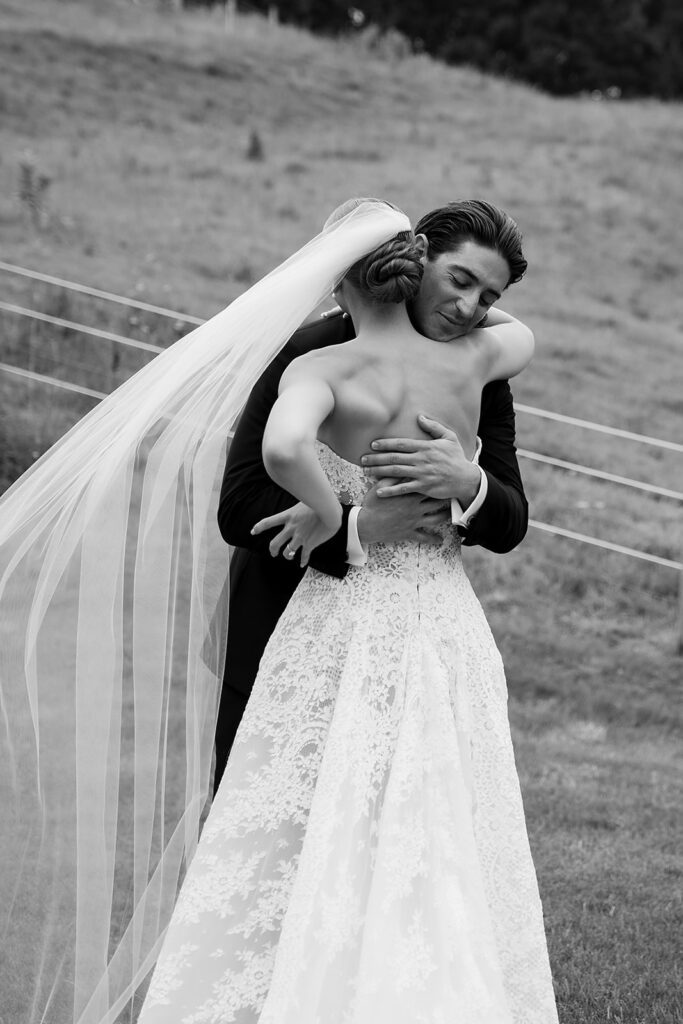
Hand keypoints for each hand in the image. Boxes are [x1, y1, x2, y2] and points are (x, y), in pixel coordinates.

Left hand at [252, 501, 339, 567]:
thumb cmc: (320, 502)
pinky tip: (302, 564)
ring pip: (288, 552)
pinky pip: (304, 556)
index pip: (269, 522)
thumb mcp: (304, 499)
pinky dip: (303, 561)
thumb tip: (300, 498)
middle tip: (273, 553)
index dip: (259, 527)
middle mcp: (292, 528)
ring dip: (287, 556)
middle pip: (275, 543)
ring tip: (289, 557)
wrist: (330, 511)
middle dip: (272, 550)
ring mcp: (300, 537)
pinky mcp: (309, 544)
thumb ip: (299, 503)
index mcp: (289, 516)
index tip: (253, 531)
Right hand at [357, 484, 449, 546]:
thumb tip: (403, 466)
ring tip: (451, 513)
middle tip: (455, 494)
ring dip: (445, 516)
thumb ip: (394, 476)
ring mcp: (414, 521)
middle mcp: (415, 508)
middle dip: (447, 498)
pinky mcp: (410, 533)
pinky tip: (440, 540)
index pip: (429, 486)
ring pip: (436, 519)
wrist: (366, 524)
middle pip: (437, 502)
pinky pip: (424, 537)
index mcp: (409, 495)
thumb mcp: (381, 486)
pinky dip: (433, 539)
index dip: (439, 482)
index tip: (447, 479)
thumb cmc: (372, 504)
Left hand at [361, 413, 479, 503]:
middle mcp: (421, 460)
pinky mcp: (423, 487)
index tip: (373, 445)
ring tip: (366, 471)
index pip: (401, 444)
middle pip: (394, 458)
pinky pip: (403, 489)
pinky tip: (379, 491)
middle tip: (362, 459)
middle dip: (376, 458)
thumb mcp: (449, 438)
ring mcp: (422, 474)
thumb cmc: (456, 457)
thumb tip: (419, 417)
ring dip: (379, 472)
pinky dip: (391, 490)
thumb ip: (433, 427)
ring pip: (396, 472)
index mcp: (425, 447)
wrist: (466, 478)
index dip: (386, 444)